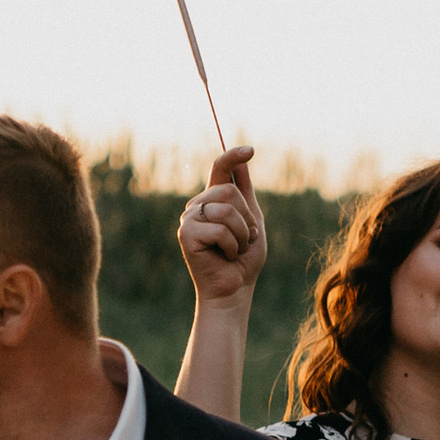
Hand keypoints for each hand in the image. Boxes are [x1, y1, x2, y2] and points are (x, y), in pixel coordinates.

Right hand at [177, 146, 266, 308]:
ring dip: (241, 233)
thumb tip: (242, 161)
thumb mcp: (252, 221)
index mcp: (214, 200)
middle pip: (229, 191)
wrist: (234, 289)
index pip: (220, 169)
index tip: (250, 150)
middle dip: (246, 217)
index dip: (233, 156)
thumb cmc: (244, 259)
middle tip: (244, 239)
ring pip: (226, 209)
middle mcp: (198, 206)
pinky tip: (225, 257)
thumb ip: (246, 193)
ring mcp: (189, 219)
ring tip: (235, 249)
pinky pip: (220, 229)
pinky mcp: (186, 234)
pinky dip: (231, 246)